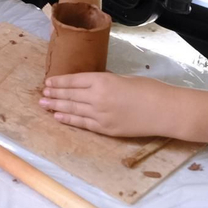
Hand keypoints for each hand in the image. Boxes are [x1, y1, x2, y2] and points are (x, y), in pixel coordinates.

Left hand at [39, 72, 172, 137]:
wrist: (165, 111)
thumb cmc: (149, 90)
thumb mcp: (124, 79)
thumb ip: (105, 81)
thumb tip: (91, 84)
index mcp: (103, 80)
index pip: (74, 80)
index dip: (59, 82)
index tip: (48, 82)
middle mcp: (97, 97)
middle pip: (70, 95)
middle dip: (54, 95)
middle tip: (42, 94)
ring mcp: (101, 115)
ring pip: (72, 110)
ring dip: (56, 107)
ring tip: (44, 105)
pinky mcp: (106, 129)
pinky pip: (83, 124)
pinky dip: (69, 120)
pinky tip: (59, 117)